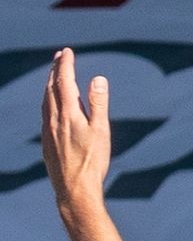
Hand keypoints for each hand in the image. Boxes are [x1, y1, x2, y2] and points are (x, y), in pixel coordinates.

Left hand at [42, 48, 111, 218]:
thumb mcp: (101, 131)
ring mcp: (47, 130)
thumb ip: (98, 104)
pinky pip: (44, 113)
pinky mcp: (46, 141)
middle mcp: (53, 118)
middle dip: (55, 70)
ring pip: (45, 100)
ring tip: (55, 77)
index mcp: (68, 113)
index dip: (65, 64)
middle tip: (60, 57)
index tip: (67, 51)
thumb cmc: (92, 162)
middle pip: (51, 88)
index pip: (64, 81)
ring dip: (50, 85)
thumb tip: (98, 79)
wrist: (74, 188)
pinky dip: (48, 101)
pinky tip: (52, 106)